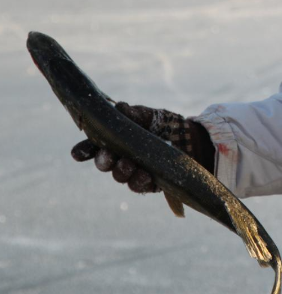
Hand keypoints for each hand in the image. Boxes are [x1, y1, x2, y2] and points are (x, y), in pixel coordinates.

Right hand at [71, 102, 212, 192]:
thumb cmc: (163, 125)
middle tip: (109, 156)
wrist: (191, 140)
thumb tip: (120, 107)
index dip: (83, 151)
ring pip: (120, 176)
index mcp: (114, 140)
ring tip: (129, 165)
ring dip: (122, 171)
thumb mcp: (149, 115)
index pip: (92, 147)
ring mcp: (132, 171)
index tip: (78, 154)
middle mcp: (119, 157)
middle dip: (103, 160)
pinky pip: (138, 185)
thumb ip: (134, 113)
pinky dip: (140, 180)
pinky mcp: (147, 183)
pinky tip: (145, 175)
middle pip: (103, 163)